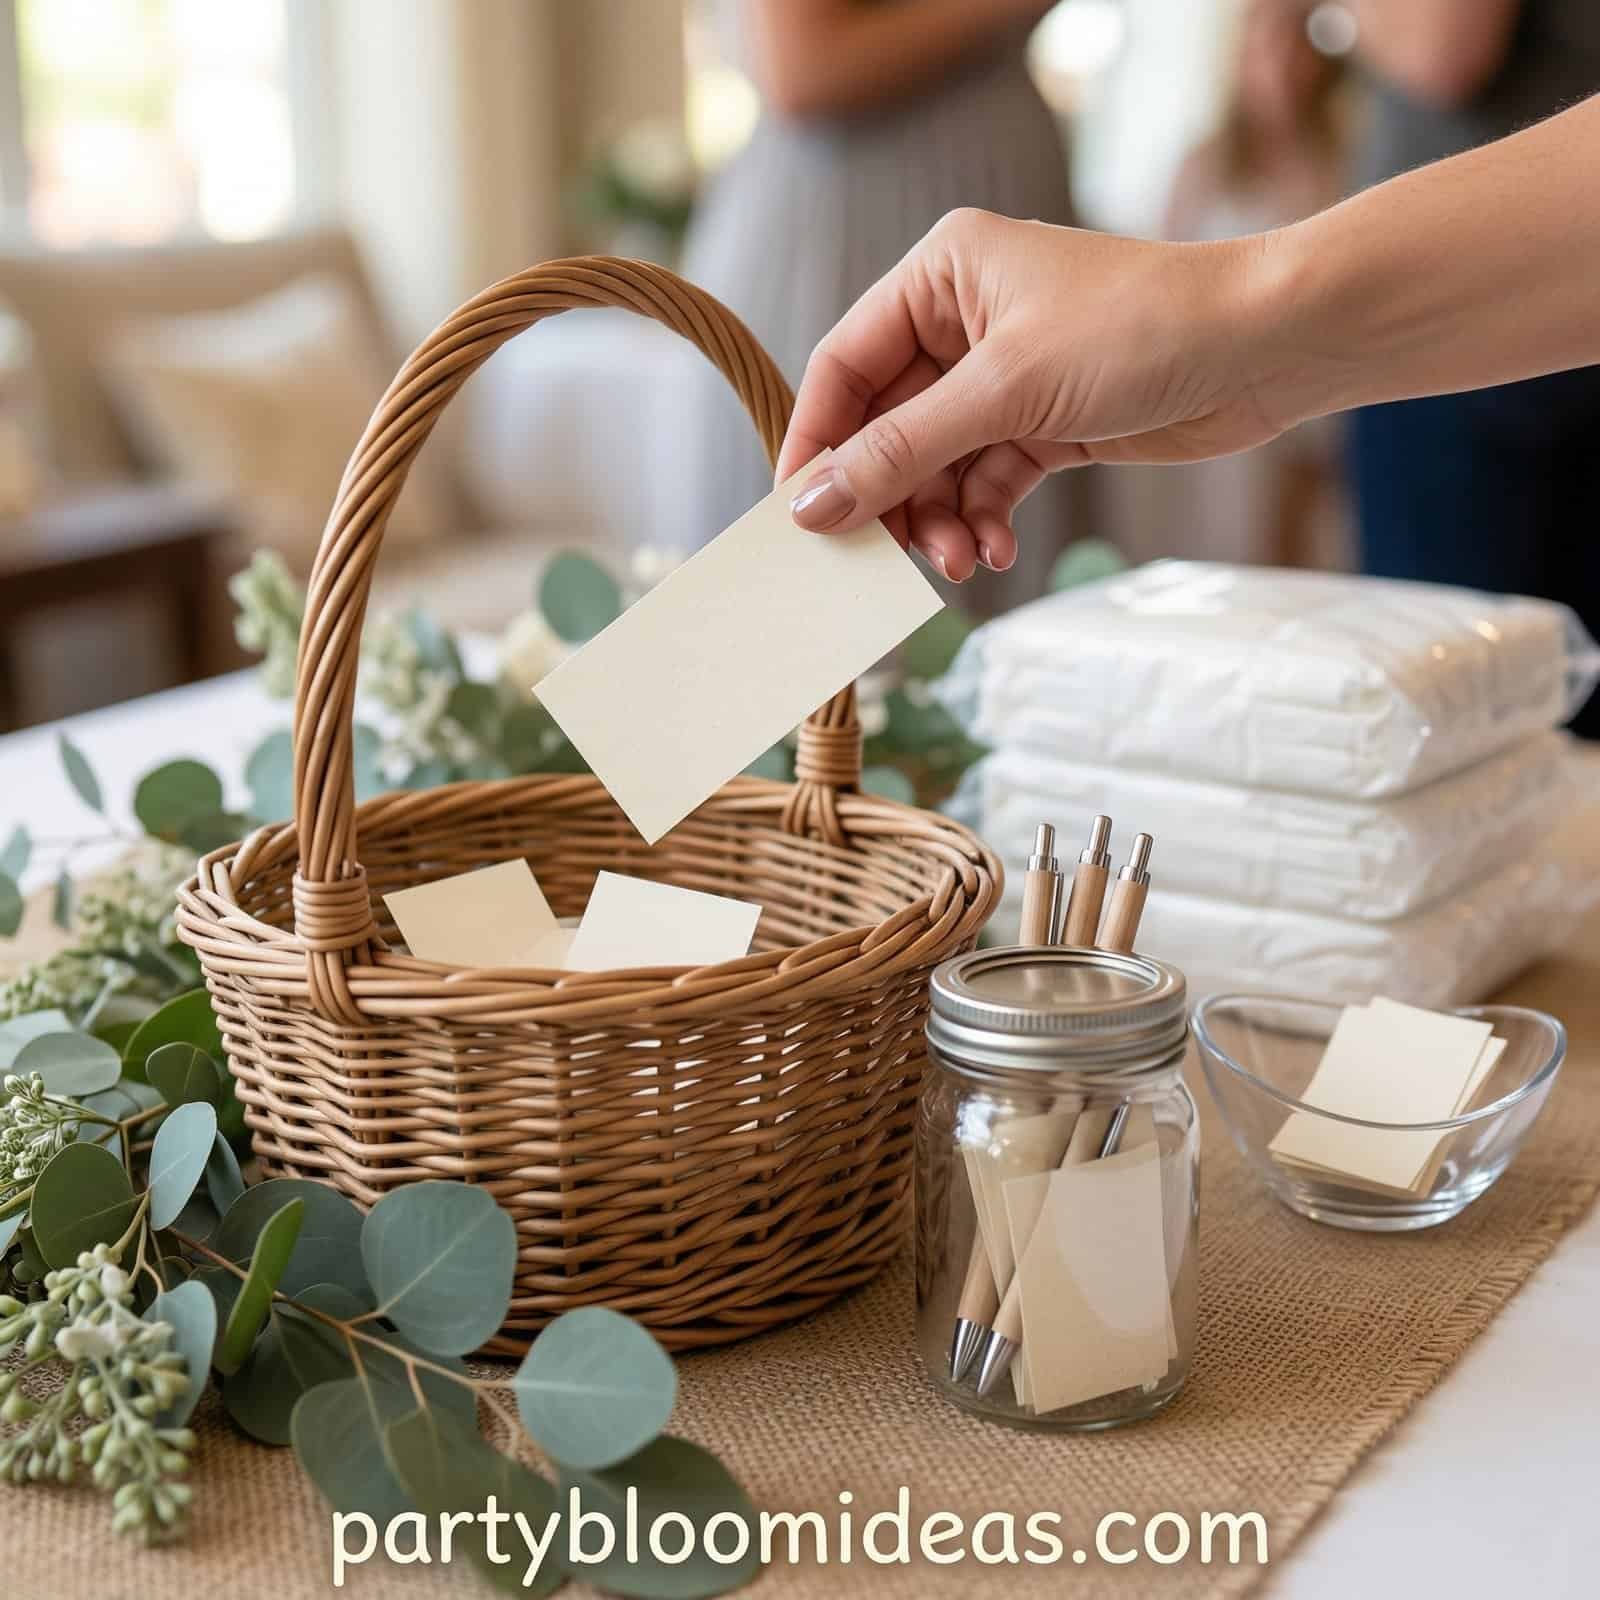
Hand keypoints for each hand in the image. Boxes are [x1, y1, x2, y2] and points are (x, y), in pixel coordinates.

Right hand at [778, 209, 1289, 579]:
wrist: (1267, 347)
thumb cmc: (1140, 329)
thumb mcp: (1004, 391)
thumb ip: (901, 451)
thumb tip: (812, 504)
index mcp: (940, 275)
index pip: (844, 366)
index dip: (817, 443)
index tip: (798, 517)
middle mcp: (963, 319)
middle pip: (887, 426)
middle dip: (893, 497)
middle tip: (892, 559)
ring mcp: (1005, 375)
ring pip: (937, 465)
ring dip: (942, 520)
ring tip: (963, 562)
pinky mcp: (1044, 421)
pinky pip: (987, 481)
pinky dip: (986, 519)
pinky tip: (999, 549)